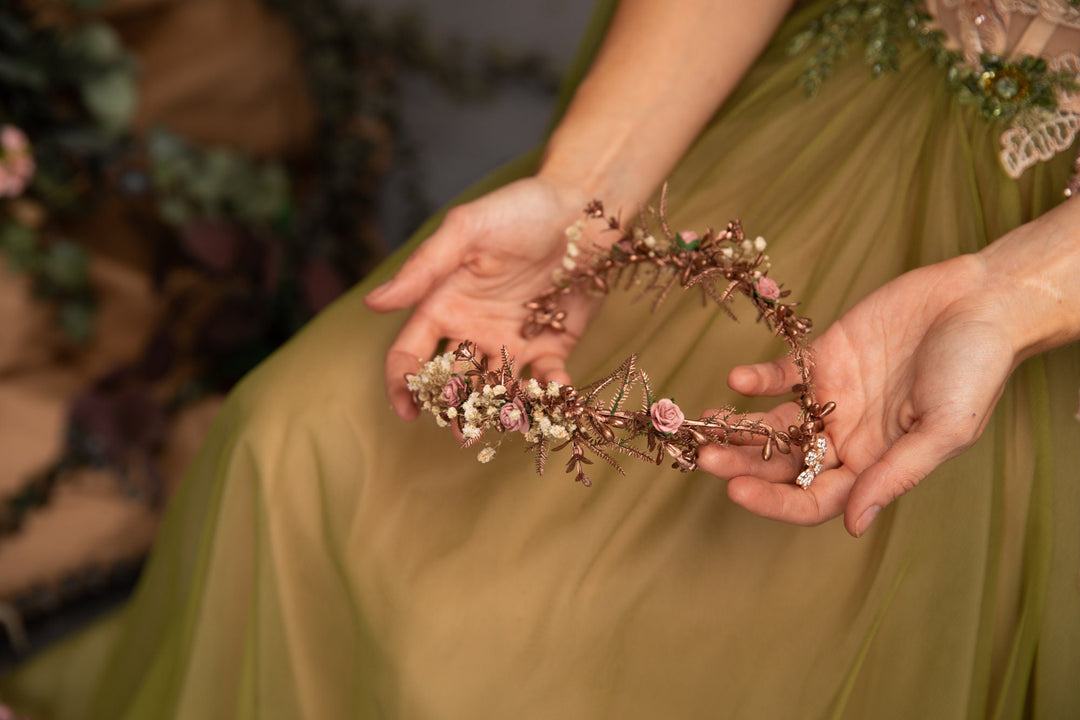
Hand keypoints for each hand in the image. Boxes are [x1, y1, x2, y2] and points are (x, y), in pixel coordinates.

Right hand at [365, 177, 599, 418]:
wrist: (584, 207)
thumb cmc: (520, 210)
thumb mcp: (467, 231)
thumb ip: (424, 268)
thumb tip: (373, 303)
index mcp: (444, 303)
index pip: (412, 351)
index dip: (404, 382)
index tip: (408, 410)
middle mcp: (473, 329)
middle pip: (454, 379)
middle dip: (454, 408)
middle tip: (461, 432)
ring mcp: (512, 341)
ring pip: (496, 389)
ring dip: (497, 411)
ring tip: (501, 427)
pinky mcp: (552, 345)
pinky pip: (546, 380)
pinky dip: (549, 395)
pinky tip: (553, 400)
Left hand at [697, 253, 1017, 535]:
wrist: (980, 301)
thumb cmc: (976, 370)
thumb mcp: (945, 429)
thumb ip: (896, 475)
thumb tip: (853, 525)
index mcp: (874, 465)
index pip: (815, 498)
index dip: (775, 501)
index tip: (738, 492)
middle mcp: (846, 437)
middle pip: (783, 463)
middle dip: (743, 464)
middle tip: (705, 458)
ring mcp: (831, 397)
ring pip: (774, 422)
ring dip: (739, 426)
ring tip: (705, 424)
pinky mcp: (822, 356)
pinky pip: (781, 374)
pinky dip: (758, 378)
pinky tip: (738, 379)